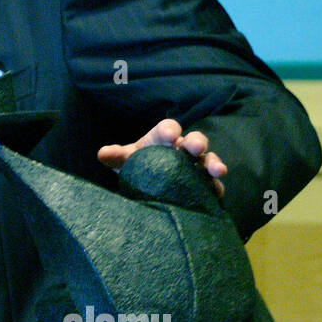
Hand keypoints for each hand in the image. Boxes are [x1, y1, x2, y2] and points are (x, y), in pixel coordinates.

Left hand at [97, 118, 226, 197]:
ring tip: (218, 171)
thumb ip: (116, 156)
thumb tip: (102, 154)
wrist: (147, 186)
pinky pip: (212, 185)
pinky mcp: (202, 185)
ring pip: (207, 161)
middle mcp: (182, 150)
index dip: (169, 130)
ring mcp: (195, 167)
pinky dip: (216, 187)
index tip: (170, 135)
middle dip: (196, 142)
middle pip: (193, 140)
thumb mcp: (125, 161)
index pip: (167, 129)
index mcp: (162, 139)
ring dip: (213, 163)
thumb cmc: (137, 166)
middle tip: (196, 147)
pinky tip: (216, 193)